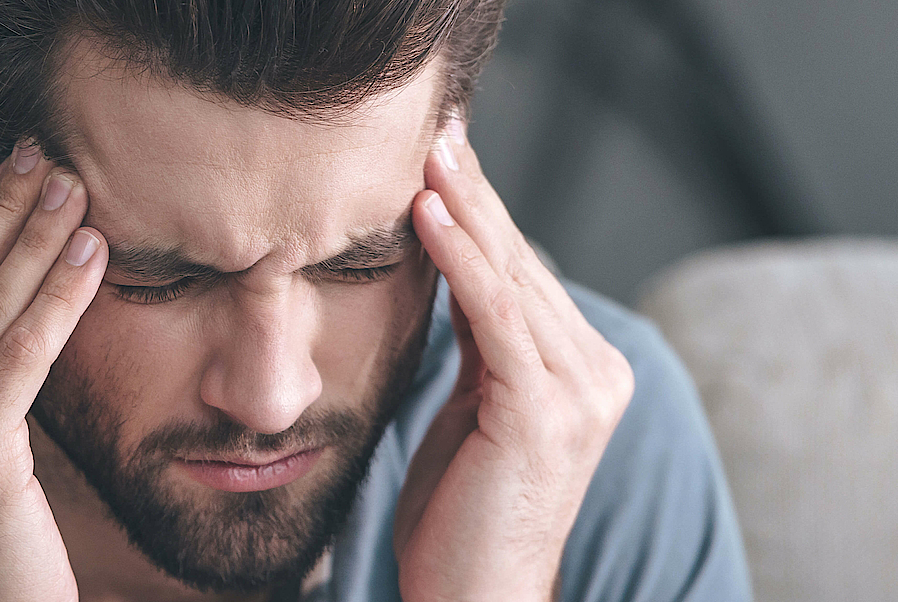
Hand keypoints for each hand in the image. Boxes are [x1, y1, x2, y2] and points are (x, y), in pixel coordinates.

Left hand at [393, 120, 635, 600]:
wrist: (476, 598)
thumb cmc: (460, 516)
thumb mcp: (469, 411)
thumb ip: (476, 347)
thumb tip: (449, 275)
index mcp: (581, 371)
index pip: (522, 274)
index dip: (481, 214)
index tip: (442, 159)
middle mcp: (595, 373)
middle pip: (522, 264)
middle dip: (475, 196)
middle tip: (437, 134)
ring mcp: (579, 391)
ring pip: (511, 279)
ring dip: (465, 211)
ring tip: (426, 158)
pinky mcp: (545, 409)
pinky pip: (496, 315)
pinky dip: (461, 259)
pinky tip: (428, 216)